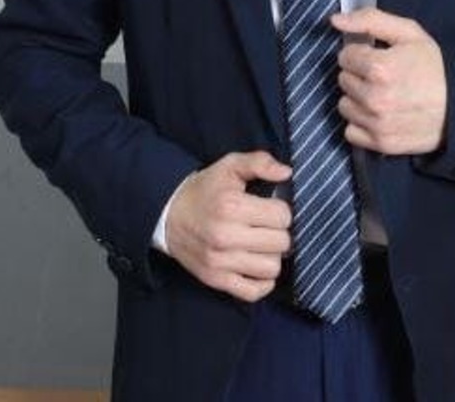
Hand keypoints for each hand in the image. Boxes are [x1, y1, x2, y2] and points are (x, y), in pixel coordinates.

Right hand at [165, 151, 291, 302]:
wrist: (168, 215)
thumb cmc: (205, 190)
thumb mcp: (229, 166)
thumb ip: (260, 162)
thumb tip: (286, 172)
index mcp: (232, 206)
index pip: (283, 216)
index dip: (281, 210)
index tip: (270, 209)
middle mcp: (226, 236)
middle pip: (281, 243)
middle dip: (279, 232)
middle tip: (266, 226)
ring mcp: (220, 262)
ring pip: (271, 268)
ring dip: (271, 256)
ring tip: (261, 244)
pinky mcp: (216, 280)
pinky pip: (253, 292)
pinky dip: (262, 282)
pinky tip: (256, 265)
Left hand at [332, 8, 447, 154]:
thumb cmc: (435, 67)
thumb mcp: (408, 33)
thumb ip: (369, 20)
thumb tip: (335, 20)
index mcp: (379, 67)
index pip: (345, 56)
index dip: (361, 53)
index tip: (377, 57)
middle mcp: (374, 98)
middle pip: (343, 80)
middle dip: (359, 75)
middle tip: (384, 76)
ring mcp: (377, 123)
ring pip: (344, 106)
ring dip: (358, 99)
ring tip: (382, 95)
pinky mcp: (381, 143)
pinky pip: (351, 131)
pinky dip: (361, 123)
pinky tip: (379, 114)